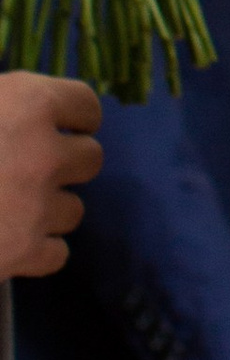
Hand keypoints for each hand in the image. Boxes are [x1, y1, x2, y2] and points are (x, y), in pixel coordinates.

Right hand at [0, 70, 104, 277]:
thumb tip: (10, 114)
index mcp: (28, 104)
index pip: (85, 104)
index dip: (73, 114)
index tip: (60, 122)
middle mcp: (45, 153)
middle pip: (90, 158)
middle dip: (63, 163)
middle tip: (30, 168)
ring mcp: (38, 208)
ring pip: (75, 209)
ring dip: (49, 208)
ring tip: (12, 208)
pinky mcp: (24, 255)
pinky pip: (57, 253)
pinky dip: (37, 251)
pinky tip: (9, 242)